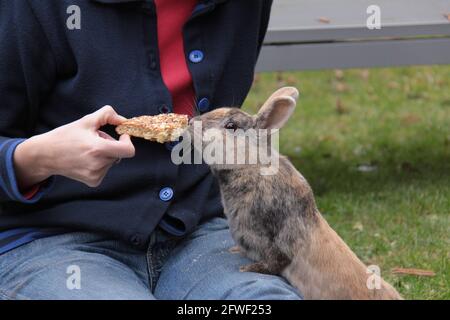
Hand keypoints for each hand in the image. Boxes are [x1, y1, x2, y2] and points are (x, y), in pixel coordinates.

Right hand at [14, 106, 134, 188]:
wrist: (45, 155)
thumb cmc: (66, 136)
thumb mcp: (86, 120)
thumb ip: (108, 115)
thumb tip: (124, 120)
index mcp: (98, 149)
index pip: (128, 150)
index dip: (128, 141)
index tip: (121, 135)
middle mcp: (98, 164)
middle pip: (119, 153)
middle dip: (111, 144)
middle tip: (94, 139)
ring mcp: (96, 175)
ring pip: (112, 161)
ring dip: (105, 153)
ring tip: (87, 149)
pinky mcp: (93, 181)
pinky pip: (106, 169)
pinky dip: (100, 162)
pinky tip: (86, 159)